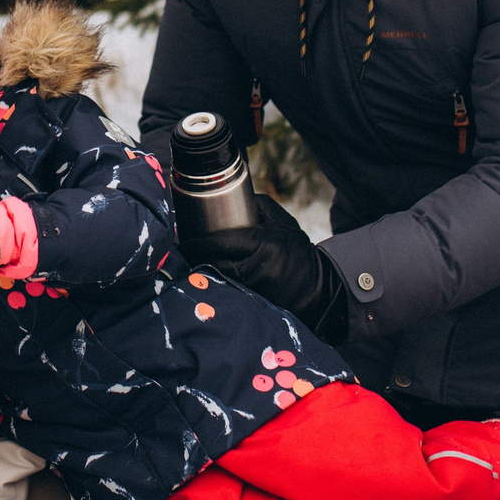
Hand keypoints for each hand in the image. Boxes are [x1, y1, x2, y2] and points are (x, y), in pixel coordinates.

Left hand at [186, 193, 346, 335]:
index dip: (197, 243)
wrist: (320, 290)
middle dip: (194, 258)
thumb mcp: (283, 223)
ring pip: (218, 279)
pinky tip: (203, 281)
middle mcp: (259, 267)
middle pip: (214, 262)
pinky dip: (215, 286)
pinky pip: (228, 293)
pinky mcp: (254, 304)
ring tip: (187, 265)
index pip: (221, 242)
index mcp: (265, 242)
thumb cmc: (298, 252)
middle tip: (180, 253)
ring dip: (201, 273)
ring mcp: (256, 289)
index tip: (183, 241)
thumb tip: (227, 195)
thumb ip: (259, 206)